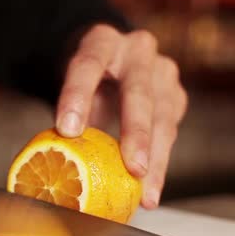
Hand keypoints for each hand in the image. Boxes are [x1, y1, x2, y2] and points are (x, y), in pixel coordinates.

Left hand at [56, 25, 187, 208]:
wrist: (114, 58)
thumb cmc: (87, 77)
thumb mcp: (73, 83)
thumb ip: (71, 114)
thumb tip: (59, 162)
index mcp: (102, 40)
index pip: (88, 64)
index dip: (77, 97)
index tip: (67, 131)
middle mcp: (138, 50)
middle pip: (138, 91)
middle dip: (136, 131)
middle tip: (132, 168)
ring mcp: (162, 70)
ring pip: (163, 116)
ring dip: (156, 159)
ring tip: (146, 195)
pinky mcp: (176, 93)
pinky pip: (170, 131)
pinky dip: (161, 164)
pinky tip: (150, 192)